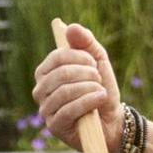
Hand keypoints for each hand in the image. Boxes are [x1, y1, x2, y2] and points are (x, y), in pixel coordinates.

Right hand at [32, 22, 122, 152]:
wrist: (111, 120)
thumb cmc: (100, 89)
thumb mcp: (97, 61)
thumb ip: (85, 42)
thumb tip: (69, 27)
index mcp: (46, 72)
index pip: (57, 57)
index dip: (79, 57)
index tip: (94, 63)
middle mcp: (40, 90)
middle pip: (61, 73)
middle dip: (87, 74)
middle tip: (98, 79)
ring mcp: (45, 109)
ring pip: (65, 91)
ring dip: (90, 88)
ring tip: (101, 91)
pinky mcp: (54, 126)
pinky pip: (69, 109)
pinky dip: (89, 101)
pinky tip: (100, 98)